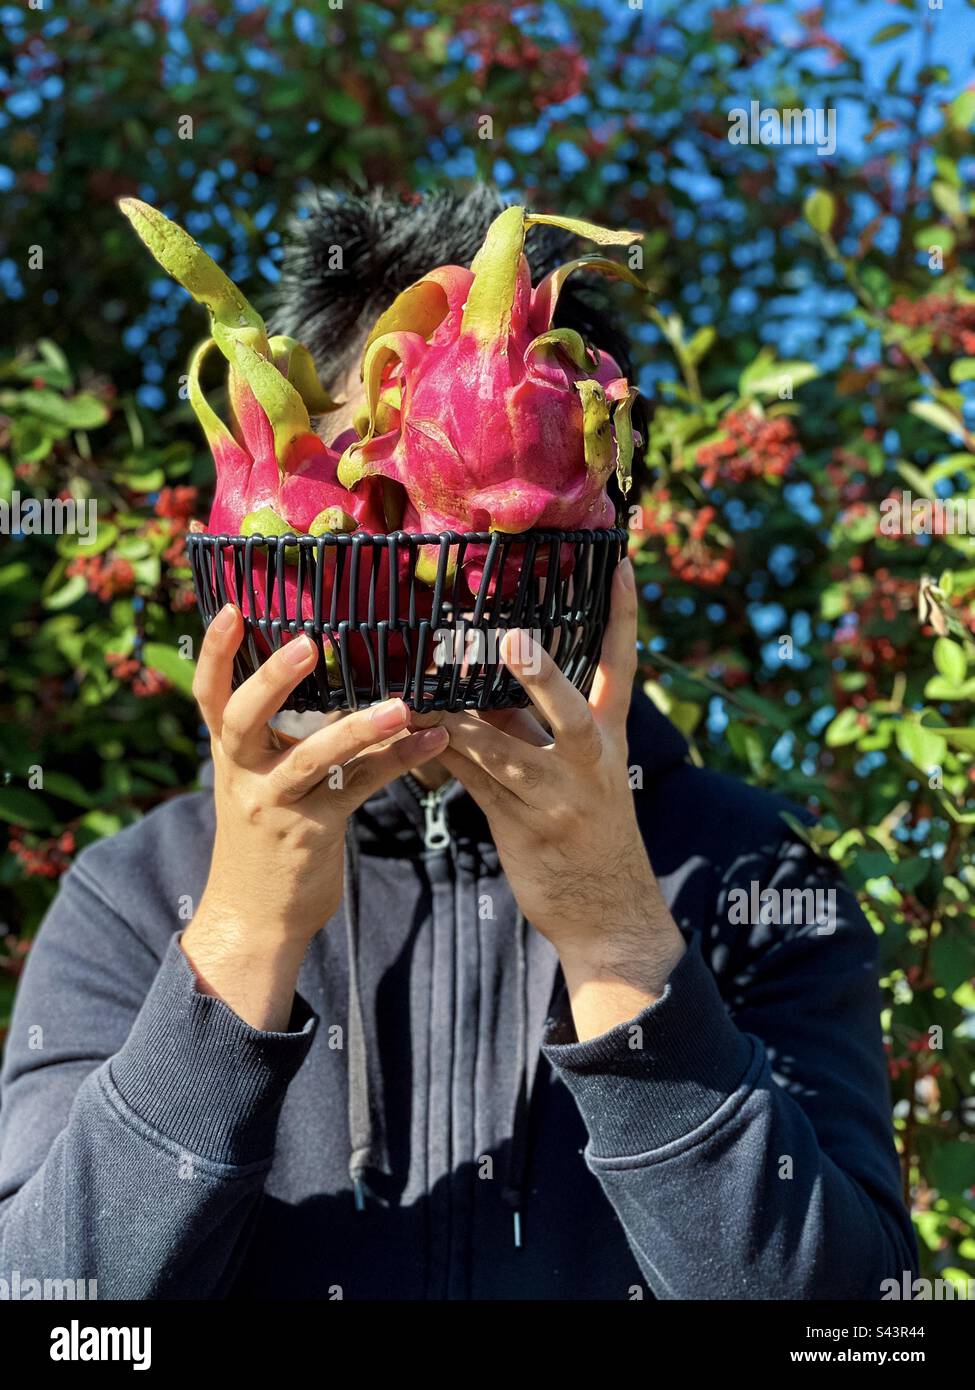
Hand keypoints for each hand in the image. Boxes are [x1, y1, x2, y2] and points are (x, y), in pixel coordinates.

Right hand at [182, 604, 447, 1027]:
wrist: (256, 918)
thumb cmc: (267, 837)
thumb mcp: (260, 781)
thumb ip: (281, 736)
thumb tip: (334, 679)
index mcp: (229, 753)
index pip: (209, 695)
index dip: (216, 652)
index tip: (230, 607)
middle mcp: (242, 773)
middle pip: (243, 717)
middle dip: (272, 678)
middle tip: (308, 641)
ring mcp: (273, 804)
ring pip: (312, 758)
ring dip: (359, 727)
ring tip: (403, 704)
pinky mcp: (311, 832)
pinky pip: (358, 788)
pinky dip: (398, 761)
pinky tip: (434, 741)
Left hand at [439, 559, 684, 1039]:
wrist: (607, 913)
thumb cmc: (589, 831)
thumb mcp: (577, 771)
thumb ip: (532, 724)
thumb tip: (480, 680)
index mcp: (609, 738)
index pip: (621, 666)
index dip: (622, 615)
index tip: (620, 563)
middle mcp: (589, 763)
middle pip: (571, 710)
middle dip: (541, 676)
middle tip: (510, 640)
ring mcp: (557, 799)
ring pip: (506, 752)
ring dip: (465, 722)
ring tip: (429, 692)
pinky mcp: (521, 828)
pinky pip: (474, 783)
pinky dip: (442, 757)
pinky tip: (413, 737)